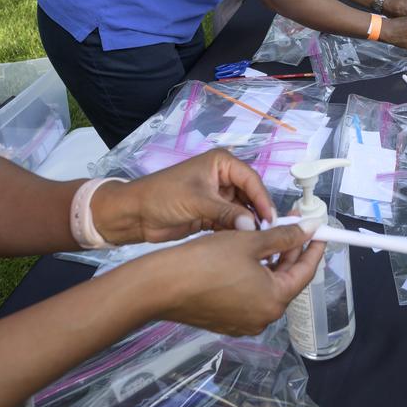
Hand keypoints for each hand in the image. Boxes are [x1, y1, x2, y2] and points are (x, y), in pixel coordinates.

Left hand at [93, 149, 277, 245]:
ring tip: (257, 241)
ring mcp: (218, 197)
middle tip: (268, 233)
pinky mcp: (212, 214)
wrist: (135, 215)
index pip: (251, 180)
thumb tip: (252, 226)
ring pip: (243, 211)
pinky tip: (243, 243)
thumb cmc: (162, 196)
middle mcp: (223, 177)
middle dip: (258, 213)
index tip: (271, 219)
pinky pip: (232, 222)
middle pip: (251, 196)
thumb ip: (227, 213)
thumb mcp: (197, 201)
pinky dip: (237, 232)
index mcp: (221, 163)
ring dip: (248, 225)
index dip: (263, 199)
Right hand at [146, 222, 324, 335]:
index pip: (306, 271)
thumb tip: (307, 230)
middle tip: (292, 225)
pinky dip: (254, 275)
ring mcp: (244, 322)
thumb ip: (283, 236)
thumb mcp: (249, 241)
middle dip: (291, 251)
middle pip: (287, 279)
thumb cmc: (203, 263)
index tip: (319, 230)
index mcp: (274, 301)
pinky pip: (249, 295)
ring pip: (267, 287)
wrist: (162, 285)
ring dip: (271, 262)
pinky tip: (248, 255)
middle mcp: (263, 317)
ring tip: (269, 235)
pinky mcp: (227, 320)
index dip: (314, 247)